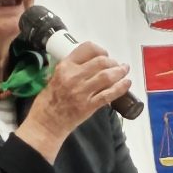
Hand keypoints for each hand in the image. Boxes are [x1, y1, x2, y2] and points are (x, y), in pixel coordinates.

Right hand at [14, 42, 133, 158]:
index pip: (87, 49)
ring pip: (107, 76)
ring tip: (125, 71)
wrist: (46, 123)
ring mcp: (82, 92)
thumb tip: (87, 62)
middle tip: (117, 65)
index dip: (100, 50)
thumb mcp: (54, 77)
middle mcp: (74, 77)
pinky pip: (109, 94)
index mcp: (65, 67)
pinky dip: (121, 88)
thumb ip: (69, 68)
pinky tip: (127, 83)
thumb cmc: (48, 100)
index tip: (105, 55)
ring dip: (120, 72)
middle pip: (101, 62)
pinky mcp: (89, 106)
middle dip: (113, 62)